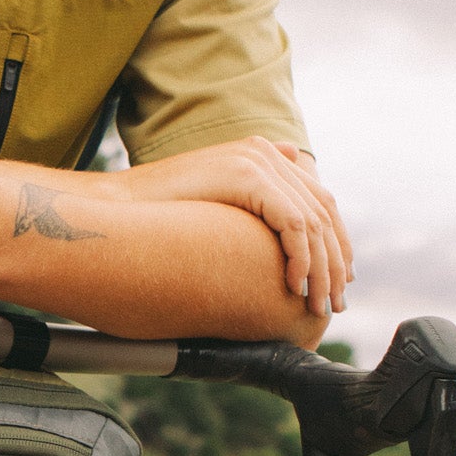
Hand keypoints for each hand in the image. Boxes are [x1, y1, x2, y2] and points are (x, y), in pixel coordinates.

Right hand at [119, 138, 351, 314]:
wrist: (118, 210)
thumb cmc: (157, 219)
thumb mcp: (212, 211)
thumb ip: (246, 208)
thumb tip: (280, 231)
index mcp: (261, 155)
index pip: (318, 199)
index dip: (334, 242)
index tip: (337, 281)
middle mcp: (265, 151)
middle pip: (324, 209)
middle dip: (334, 261)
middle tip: (335, 301)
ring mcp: (258, 160)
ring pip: (314, 220)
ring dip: (321, 268)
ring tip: (318, 303)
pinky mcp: (248, 176)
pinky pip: (294, 223)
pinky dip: (301, 258)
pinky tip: (294, 287)